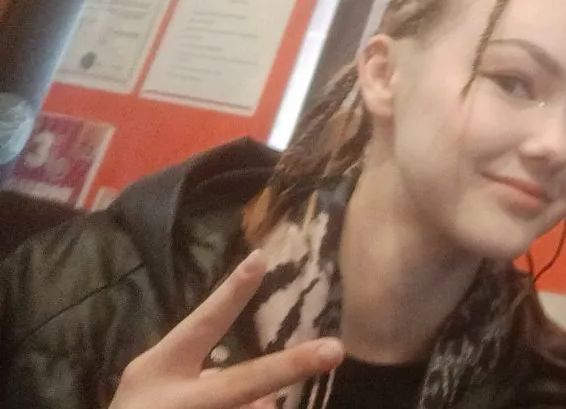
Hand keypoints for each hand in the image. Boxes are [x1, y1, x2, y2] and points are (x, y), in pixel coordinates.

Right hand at [109, 250, 344, 408]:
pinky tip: (248, 406)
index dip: (232, 294)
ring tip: (243, 402)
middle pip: (245, 382)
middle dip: (291, 366)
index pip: (204, 323)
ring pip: (255, 408)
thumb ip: (208, 376)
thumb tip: (267, 396)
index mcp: (162, 367)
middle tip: (334, 350)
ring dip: (256, 407)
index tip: (259, 259)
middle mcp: (184, 400)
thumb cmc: (142, 404)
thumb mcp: (156, 378)